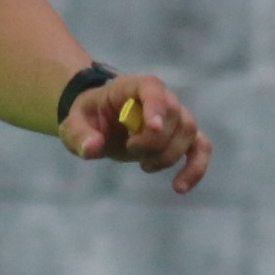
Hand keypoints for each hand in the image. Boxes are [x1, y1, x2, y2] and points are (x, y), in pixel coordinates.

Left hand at [61, 71, 213, 194]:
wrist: (102, 123)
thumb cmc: (89, 119)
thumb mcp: (73, 124)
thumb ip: (79, 135)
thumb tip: (93, 148)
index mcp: (133, 87)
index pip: (152, 88)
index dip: (156, 105)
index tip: (153, 128)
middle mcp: (161, 97)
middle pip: (173, 114)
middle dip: (153, 141)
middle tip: (129, 149)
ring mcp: (175, 116)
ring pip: (188, 132)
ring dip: (168, 155)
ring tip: (144, 166)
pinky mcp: (181, 137)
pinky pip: (201, 148)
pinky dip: (196, 167)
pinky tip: (179, 188)